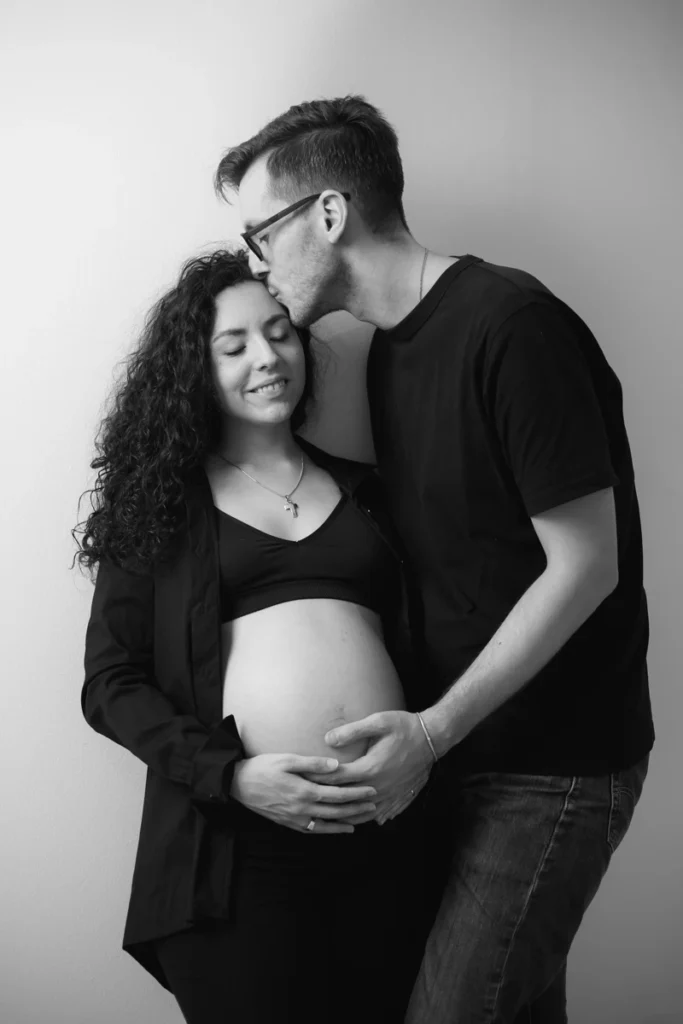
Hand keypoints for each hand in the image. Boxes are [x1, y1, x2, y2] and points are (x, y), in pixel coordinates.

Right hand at [230, 753, 377, 833]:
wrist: (237, 785)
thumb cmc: (262, 768)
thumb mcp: (287, 760)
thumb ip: (312, 764)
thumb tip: (336, 766)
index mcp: (304, 791)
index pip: (337, 794)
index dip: (357, 793)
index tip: (372, 791)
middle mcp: (302, 809)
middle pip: (336, 811)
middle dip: (357, 809)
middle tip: (374, 806)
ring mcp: (295, 819)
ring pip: (327, 824)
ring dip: (346, 822)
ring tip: (362, 821)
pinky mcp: (288, 823)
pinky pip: (314, 830)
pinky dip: (329, 830)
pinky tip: (339, 829)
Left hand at [308, 711, 433, 823]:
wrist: (432, 739)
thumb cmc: (404, 727)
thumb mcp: (378, 722)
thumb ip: (352, 731)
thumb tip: (327, 740)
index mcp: (369, 768)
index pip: (336, 777)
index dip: (317, 778)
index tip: (302, 778)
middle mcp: (378, 786)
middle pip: (345, 798)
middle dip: (325, 798)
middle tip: (307, 798)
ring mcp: (389, 795)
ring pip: (362, 812)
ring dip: (344, 814)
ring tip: (327, 815)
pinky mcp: (399, 797)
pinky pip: (380, 813)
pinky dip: (366, 817)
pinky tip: (358, 819)